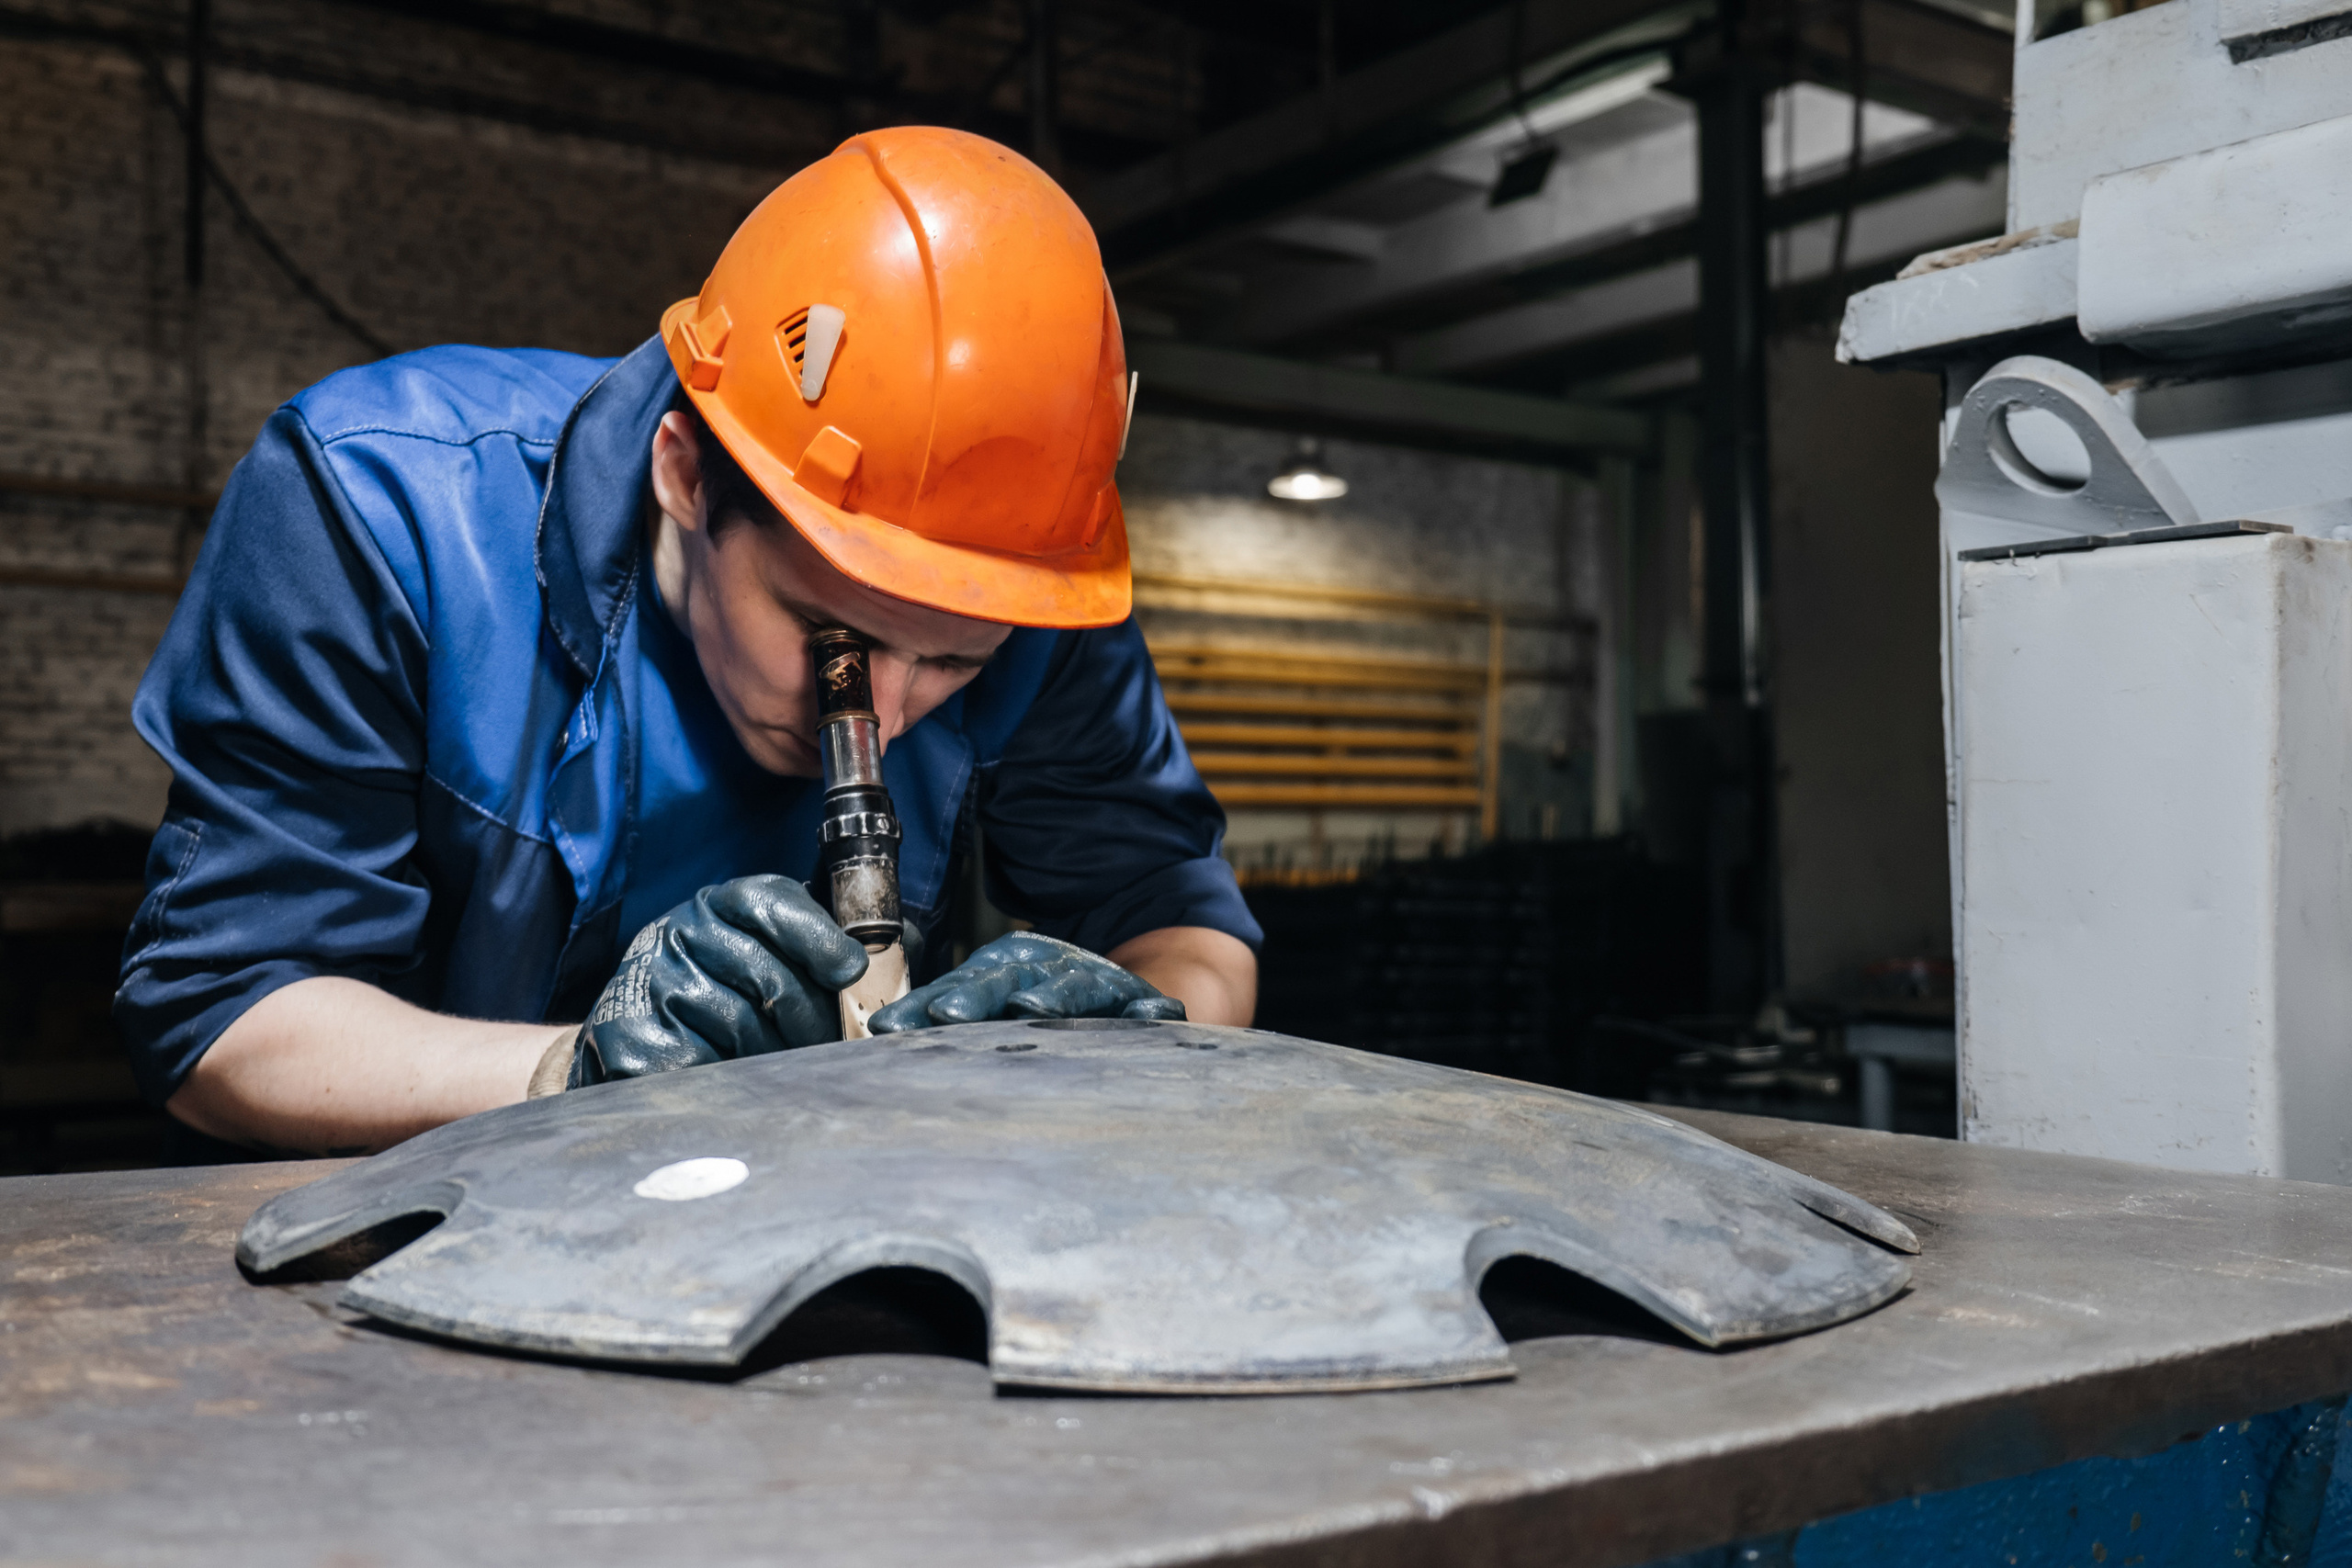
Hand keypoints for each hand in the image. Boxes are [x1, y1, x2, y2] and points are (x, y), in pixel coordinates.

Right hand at [565, 876, 869, 1086]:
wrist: (634, 1028)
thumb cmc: (723, 991)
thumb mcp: (767, 950)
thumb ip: (825, 946)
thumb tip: (905, 946)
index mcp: (720, 904)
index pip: (771, 902)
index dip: (817, 937)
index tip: (850, 972)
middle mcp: (680, 931)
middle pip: (767, 972)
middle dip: (811, 1017)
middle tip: (832, 1045)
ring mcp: (650, 980)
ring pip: (739, 1022)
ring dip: (773, 1052)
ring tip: (783, 1065)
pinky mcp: (628, 1032)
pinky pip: (698, 1060)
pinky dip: (727, 1075)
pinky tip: (735, 1077)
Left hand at [868, 932, 1184, 1033]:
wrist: (1121, 990)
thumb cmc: (1045, 1000)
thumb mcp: (995, 1001)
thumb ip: (943, 1013)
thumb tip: (880, 1030)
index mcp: (1009, 966)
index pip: (960, 985)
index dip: (924, 1004)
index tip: (887, 1028)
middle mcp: (1049, 969)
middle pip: (1010, 980)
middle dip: (976, 996)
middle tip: (943, 1016)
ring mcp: (1097, 984)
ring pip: (1074, 988)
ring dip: (1054, 997)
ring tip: (1030, 1009)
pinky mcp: (1139, 1003)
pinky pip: (1146, 1007)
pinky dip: (1148, 1010)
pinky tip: (1148, 1014)